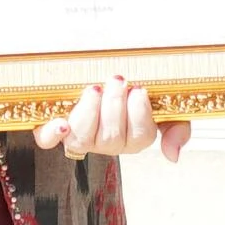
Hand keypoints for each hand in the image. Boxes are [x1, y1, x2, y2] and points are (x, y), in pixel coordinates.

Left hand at [38, 69, 188, 164]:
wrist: (100, 70)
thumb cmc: (132, 89)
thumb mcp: (165, 105)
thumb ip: (177, 128)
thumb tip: (172, 155)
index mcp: (132, 138)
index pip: (140, 138)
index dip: (139, 114)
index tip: (140, 89)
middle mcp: (105, 142)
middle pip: (112, 139)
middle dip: (115, 106)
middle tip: (119, 80)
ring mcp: (79, 137)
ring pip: (83, 139)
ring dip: (90, 112)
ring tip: (95, 87)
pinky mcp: (51, 128)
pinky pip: (47, 139)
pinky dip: (53, 133)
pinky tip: (61, 123)